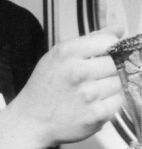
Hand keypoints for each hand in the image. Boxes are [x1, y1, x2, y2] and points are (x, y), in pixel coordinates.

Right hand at [9, 26, 123, 148]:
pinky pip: (117, 102)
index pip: (107, 41)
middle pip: (115, 63)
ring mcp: (88, 94)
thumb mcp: (58, 55)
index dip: (111, 48)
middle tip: (94, 77)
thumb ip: (90, 40)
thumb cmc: (44, 86)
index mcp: (67, 52)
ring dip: (109, 87)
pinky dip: (109, 103)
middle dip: (108, 69)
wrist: (31, 120)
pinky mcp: (96, 115)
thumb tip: (118, 28)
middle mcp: (78, 71)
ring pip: (119, 83)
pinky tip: (93, 104)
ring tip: (91, 92)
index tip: (105, 55)